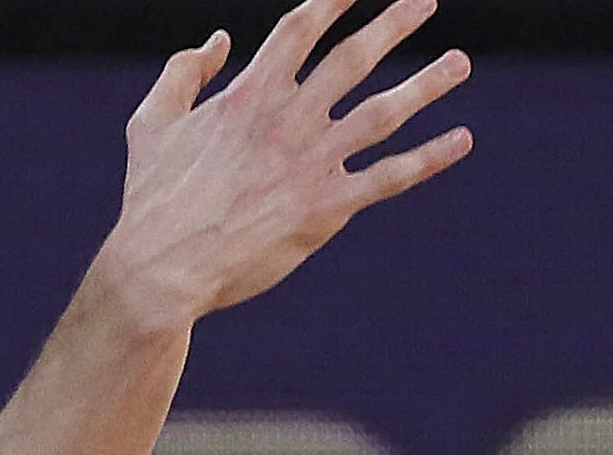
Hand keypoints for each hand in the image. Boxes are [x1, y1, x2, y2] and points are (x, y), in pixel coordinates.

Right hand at [94, 0, 475, 329]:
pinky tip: (461, 139)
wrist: (162, 269)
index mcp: (248, 94)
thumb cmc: (152, 199)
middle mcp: (289, 120)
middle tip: (425, 1)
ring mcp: (312, 162)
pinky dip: (429, 157)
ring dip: (426, 84)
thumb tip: (220, 40)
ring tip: (459, 63)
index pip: (301, 28)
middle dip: (394, 23)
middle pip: (353, 58)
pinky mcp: (327, 208)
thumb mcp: (152, 124)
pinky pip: (389, 176)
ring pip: (384, 112)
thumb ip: (184, 73)